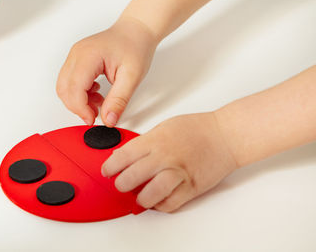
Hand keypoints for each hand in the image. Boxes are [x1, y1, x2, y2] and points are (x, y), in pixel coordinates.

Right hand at [56, 17, 157, 126]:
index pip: (74, 88)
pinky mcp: (77, 60)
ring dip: (78, 101)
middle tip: (95, 116)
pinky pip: (70, 82)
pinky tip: (97, 94)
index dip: (81, 108)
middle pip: (64, 88)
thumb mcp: (132, 77)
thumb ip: (119, 100)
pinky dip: (80, 94)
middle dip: (77, 107)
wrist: (136, 31)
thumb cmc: (135, 46)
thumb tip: (108, 120)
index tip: (92, 119)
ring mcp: (75, 56)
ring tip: (99, 104)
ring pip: (64, 87)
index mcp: (88, 55)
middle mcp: (77, 54)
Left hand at [101, 113, 236, 211]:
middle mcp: (164, 158)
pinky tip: (157, 199)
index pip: (123, 156)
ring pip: (149, 195)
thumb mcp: (165, 127)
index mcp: (155, 141)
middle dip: (120, 184)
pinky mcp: (191, 187)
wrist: (226, 135)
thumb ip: (145, 142)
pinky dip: (160, 205)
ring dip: (139, 199)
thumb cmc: (198, 129)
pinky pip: (169, 204)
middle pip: (131, 177)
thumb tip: (127, 155)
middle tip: (120, 184)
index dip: (110, 166)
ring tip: (138, 196)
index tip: (107, 171)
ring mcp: (178, 174)